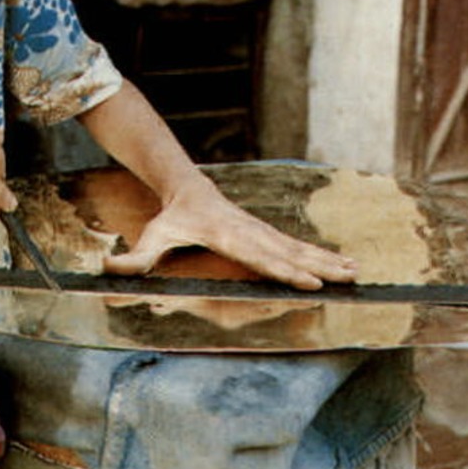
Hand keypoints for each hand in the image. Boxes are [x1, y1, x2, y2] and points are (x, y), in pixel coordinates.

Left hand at [102, 173, 357, 289]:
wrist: (187, 187)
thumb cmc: (171, 217)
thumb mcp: (152, 235)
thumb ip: (135, 258)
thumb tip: (110, 271)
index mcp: (230, 235)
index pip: (261, 257)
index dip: (285, 271)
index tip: (309, 281)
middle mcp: (252, 232)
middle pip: (290, 253)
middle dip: (320, 266)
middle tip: (347, 278)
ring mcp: (263, 231)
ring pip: (300, 248)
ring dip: (329, 260)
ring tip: (357, 271)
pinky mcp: (268, 234)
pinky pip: (298, 246)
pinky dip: (322, 255)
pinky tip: (343, 263)